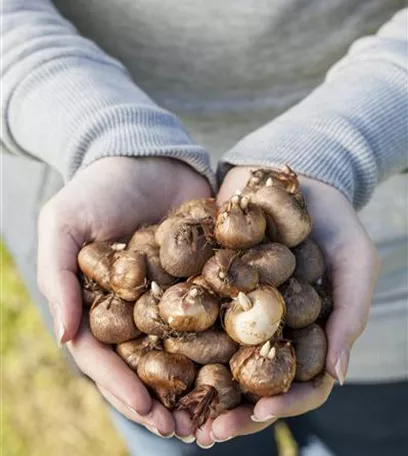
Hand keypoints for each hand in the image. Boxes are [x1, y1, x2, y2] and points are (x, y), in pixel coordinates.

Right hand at [37, 156, 210, 436]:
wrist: (143, 156)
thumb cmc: (96, 189)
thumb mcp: (63, 225)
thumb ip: (57, 277)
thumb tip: (64, 335)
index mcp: (102, 305)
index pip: (109, 357)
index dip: (125, 387)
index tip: (150, 414)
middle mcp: (139, 306)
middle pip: (152, 362)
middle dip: (168, 398)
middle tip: (191, 431)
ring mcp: (174, 292)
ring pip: (187, 345)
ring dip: (202, 380)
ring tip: (222, 413)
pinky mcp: (205, 274)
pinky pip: (218, 309)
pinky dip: (230, 335)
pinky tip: (247, 359)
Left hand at [195, 166, 379, 446]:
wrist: (289, 171)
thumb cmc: (332, 218)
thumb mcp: (353, 260)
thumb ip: (349, 312)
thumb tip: (335, 373)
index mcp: (303, 328)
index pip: (295, 379)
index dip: (280, 403)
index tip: (257, 416)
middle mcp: (265, 323)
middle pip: (248, 377)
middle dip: (228, 407)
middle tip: (204, 433)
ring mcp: (233, 304)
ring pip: (214, 354)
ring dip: (195, 385)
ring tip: (172, 411)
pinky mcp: (205, 280)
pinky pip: (189, 311)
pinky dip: (172, 333)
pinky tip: (151, 354)